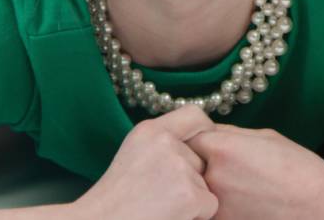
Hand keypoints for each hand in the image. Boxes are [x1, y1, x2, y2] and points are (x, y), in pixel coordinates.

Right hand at [71, 106, 216, 219]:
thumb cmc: (114, 201)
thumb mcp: (133, 156)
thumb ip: (162, 145)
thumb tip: (199, 144)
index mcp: (149, 131)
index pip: (194, 115)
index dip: (204, 132)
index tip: (201, 150)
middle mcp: (165, 142)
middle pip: (201, 157)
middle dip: (193, 177)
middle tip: (160, 195)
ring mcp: (179, 167)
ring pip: (206, 183)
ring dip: (191, 198)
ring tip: (158, 207)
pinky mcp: (190, 195)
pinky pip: (209, 205)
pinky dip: (196, 215)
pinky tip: (168, 217)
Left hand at [188, 124, 323, 219]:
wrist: (319, 205)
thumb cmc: (298, 169)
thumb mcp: (266, 137)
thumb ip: (231, 134)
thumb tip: (208, 131)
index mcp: (223, 148)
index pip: (188, 136)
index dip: (197, 139)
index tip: (206, 143)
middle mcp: (212, 176)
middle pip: (186, 164)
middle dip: (197, 163)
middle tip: (223, 166)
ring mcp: (215, 204)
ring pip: (196, 188)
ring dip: (204, 185)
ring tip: (236, 185)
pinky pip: (208, 208)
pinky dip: (218, 203)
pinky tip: (240, 201)